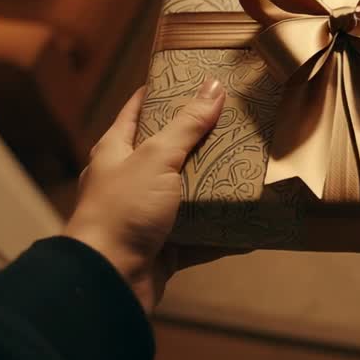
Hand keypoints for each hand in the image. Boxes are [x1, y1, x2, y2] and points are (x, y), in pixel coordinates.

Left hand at [64, 77, 236, 311]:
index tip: (196, 78)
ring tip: (250, 169)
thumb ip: (186, 125)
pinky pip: (200, 236)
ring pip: (187, 194)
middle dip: (202, 141)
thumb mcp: (157, 158)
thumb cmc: (123, 210)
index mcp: (117, 151)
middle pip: (170, 152)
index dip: (164, 91)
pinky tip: (250, 224)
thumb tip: (213, 86)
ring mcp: (146, 215)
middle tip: (238, 124)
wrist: (108, 281)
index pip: (139, 109)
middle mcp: (129, 180)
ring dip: (215, 187)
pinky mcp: (164, 247)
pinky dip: (223, 232)